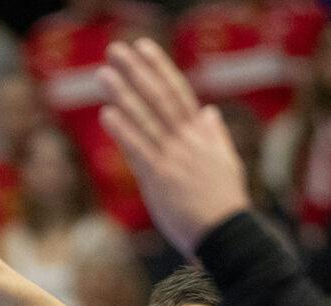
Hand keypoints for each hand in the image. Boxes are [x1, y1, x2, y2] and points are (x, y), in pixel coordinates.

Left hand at [96, 38, 252, 255]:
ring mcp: (172, 158)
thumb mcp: (227, 163)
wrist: (226, 233)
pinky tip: (107, 113)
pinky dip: (123, 130)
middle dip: (136, 72)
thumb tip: (209, 112)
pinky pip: (138, 149)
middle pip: (159, 98)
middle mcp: (186, 141)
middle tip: (116, 49)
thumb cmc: (225, 204)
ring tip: (104, 74)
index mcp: (202, 135)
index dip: (160, 68)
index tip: (144, 47)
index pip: (178, 92)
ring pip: (146, 119)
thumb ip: (216, 136)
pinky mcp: (160, 179)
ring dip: (124, 94)